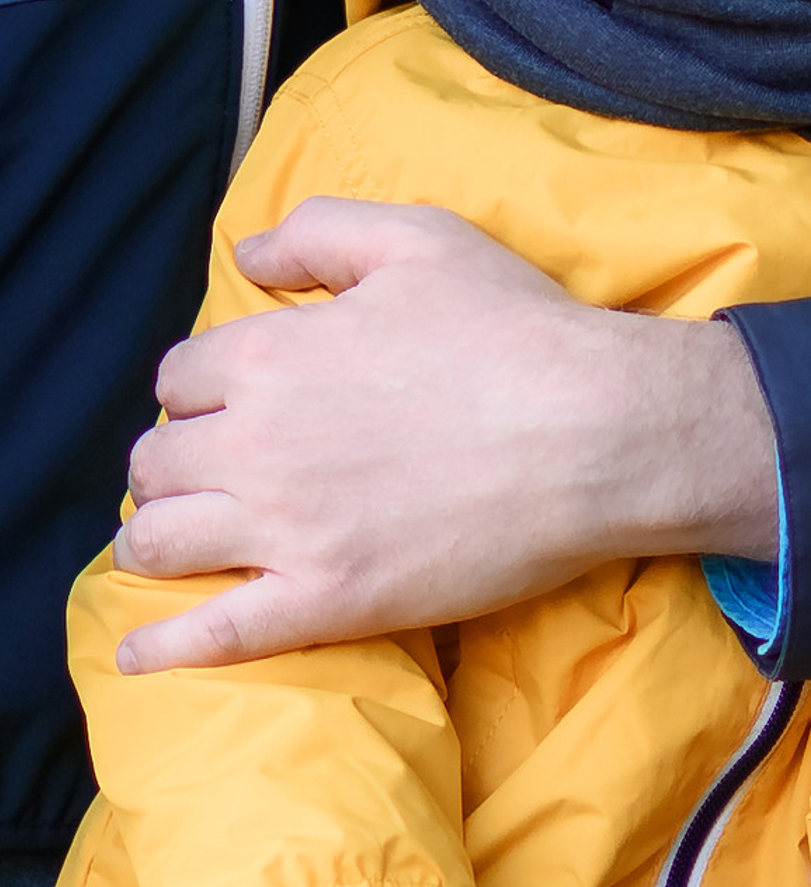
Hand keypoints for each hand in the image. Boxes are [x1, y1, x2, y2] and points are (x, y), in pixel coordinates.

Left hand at [113, 198, 778, 673]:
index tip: (232, 401)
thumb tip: (246, 257)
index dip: (203, 387)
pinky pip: (210, 636)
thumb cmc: (516, 328)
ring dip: (158, 538)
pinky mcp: (324, 601)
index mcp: (270, 355)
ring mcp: (285, 531)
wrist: (596, 430)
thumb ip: (319, 232)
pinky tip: (137, 654)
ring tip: (180, 540)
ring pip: (160, 544)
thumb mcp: (421, 239)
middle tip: (211, 470)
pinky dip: (161, 648)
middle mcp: (257, 443)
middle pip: (155, 462)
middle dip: (172, 462)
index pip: (180, 376)